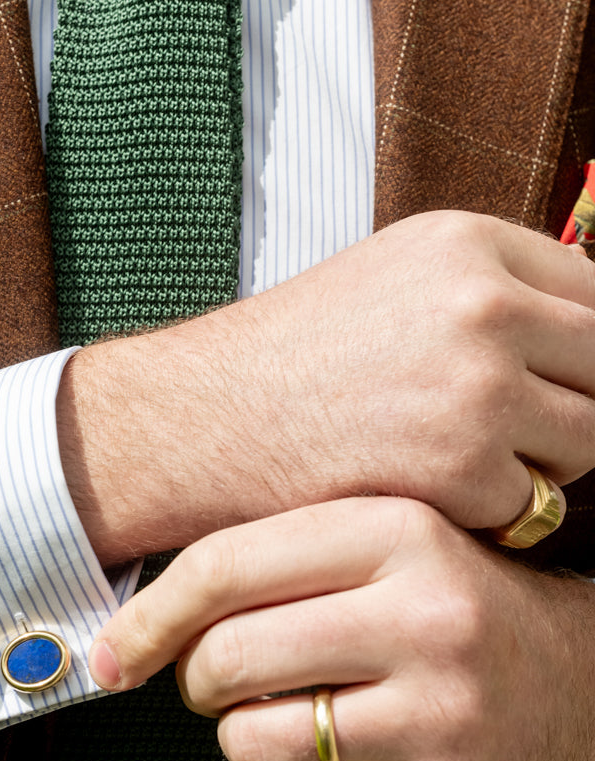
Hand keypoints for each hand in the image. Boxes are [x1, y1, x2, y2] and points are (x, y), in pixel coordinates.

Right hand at [58, 211, 594, 564]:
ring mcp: (478, 386)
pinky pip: (530, 506)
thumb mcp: (392, 278)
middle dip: (572, 409)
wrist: (203, 420)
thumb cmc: (290, 359)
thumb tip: (583, 336)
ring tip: (459, 461)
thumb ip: (490, 290)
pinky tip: (424, 495)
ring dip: (540, 465)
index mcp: (469, 245)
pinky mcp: (461, 467)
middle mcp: (484, 304)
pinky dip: (487, 516)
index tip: (561, 384)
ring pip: (586, 442)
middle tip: (513, 435)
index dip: (586, 351)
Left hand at [88, 496, 594, 760]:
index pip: (226, 566)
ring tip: (287, 719)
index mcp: (397, 534)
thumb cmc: (447, 605)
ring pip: (251, 740)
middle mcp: (424, 618)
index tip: (112, 653)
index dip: (147, 616)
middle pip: (226, 660)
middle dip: (199, 682)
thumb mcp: (382, 545)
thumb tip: (135, 623)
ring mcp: (436, 714)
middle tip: (223, 682)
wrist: (576, 681)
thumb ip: (276, 559)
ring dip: (242, 738)